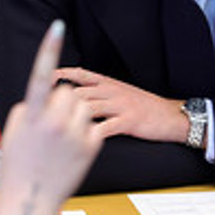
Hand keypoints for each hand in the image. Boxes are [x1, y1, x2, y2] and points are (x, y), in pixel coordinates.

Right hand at [0, 21, 103, 214]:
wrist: (32, 200)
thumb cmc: (18, 167)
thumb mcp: (14, 131)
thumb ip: (29, 107)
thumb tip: (44, 96)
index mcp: (32, 116)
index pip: (40, 75)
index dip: (48, 49)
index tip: (56, 27)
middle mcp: (54, 123)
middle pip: (67, 92)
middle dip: (61, 101)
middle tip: (50, 124)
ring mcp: (74, 135)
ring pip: (82, 106)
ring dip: (74, 115)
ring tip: (61, 138)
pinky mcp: (91, 146)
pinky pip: (93, 124)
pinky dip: (85, 131)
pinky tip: (72, 148)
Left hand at [53, 67, 188, 143]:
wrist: (170, 116)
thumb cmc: (143, 107)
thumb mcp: (120, 92)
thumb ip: (99, 92)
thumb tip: (75, 95)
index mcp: (109, 83)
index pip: (81, 74)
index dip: (62, 74)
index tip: (45, 78)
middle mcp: (112, 91)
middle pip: (79, 91)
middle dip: (59, 102)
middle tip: (43, 112)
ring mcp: (121, 105)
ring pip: (89, 107)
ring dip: (70, 118)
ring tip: (55, 129)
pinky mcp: (129, 121)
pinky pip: (106, 126)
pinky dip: (91, 133)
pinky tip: (79, 141)